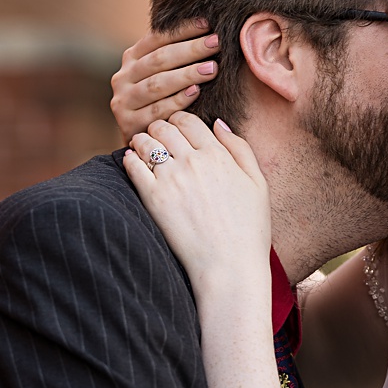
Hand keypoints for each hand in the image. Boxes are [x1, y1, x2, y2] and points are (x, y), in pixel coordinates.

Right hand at [110, 20, 219, 143]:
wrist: (144, 139)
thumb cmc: (162, 101)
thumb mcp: (162, 75)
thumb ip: (176, 57)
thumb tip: (209, 31)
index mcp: (131, 59)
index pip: (157, 38)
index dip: (182, 30)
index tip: (207, 24)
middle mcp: (123, 77)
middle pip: (159, 60)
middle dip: (190, 50)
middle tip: (215, 43)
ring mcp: (123, 101)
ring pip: (157, 84)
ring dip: (187, 74)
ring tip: (212, 67)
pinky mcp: (128, 123)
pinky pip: (157, 110)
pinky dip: (177, 100)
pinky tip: (196, 91)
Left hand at [123, 113, 269, 291]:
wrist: (229, 266)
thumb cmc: (248, 229)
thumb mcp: (257, 184)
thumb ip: (240, 149)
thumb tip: (218, 123)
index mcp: (218, 155)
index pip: (189, 121)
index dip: (180, 122)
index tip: (176, 131)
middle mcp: (193, 162)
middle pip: (165, 127)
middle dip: (160, 128)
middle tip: (157, 139)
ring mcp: (171, 179)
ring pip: (145, 141)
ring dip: (142, 140)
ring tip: (143, 149)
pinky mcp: (153, 198)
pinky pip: (132, 166)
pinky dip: (130, 159)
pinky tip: (133, 164)